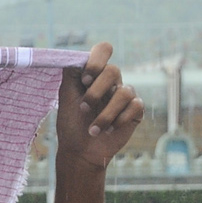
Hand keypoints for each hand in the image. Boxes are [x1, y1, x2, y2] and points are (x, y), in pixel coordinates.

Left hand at [56, 41, 144, 169]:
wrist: (80, 151)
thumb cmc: (71, 124)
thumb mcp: (66, 98)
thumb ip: (71, 76)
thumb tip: (75, 56)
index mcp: (94, 75)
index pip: (103, 50)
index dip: (96, 61)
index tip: (85, 79)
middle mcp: (111, 82)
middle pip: (113, 70)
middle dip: (95, 92)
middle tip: (83, 108)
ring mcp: (124, 95)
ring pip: (124, 92)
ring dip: (105, 114)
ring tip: (92, 130)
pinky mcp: (135, 110)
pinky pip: (135, 106)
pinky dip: (118, 120)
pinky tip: (108, 131)